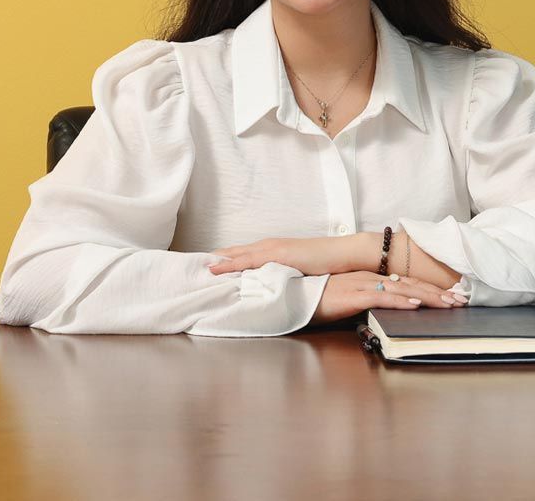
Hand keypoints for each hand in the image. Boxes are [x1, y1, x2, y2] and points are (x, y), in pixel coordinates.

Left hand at [206, 234, 366, 276]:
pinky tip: (216, 270)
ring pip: (236, 254)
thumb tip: (274, 287)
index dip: (223, 260)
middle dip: (213, 259)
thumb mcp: (300, 271)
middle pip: (233, 252)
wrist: (344, 254)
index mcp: (273, 250)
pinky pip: (247, 260)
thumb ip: (284, 276)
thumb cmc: (326, 263)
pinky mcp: (277, 254)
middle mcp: (268, 246)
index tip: (204, 267)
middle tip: (190, 268)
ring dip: (216, 261)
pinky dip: (230, 264)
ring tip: (196, 269)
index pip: (242, 254)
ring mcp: (272, 248)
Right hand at [310, 271, 468, 326]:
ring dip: (428, 297)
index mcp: (370, 277)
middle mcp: (370, 277)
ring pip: (402, 290)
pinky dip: (401, 301)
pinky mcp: (354, 296)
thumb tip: (393, 307)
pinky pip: (382, 298)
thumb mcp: (350, 298)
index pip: (407, 282)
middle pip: (411, 284)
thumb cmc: (320, 299)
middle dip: (438, 293)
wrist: (295, 296)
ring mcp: (362, 285)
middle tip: (461, 299)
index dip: (431, 289)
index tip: (451, 295)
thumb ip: (370, 300)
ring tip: (449, 303)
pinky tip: (416, 305)